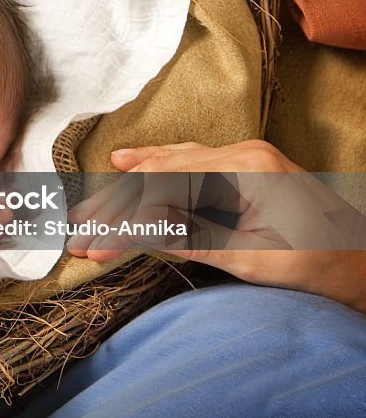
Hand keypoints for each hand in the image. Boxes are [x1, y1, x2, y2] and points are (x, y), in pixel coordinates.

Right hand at [67, 140, 365, 312]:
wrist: (361, 263)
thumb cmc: (318, 265)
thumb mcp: (252, 260)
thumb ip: (192, 240)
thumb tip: (137, 232)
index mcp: (246, 171)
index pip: (165, 191)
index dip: (124, 220)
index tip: (95, 246)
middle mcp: (241, 153)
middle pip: (160, 174)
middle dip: (117, 205)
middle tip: (80, 231)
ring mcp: (242, 155)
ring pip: (168, 163)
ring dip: (127, 186)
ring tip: (88, 204)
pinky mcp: (243, 166)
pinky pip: (187, 160)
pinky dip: (154, 164)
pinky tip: (126, 161)